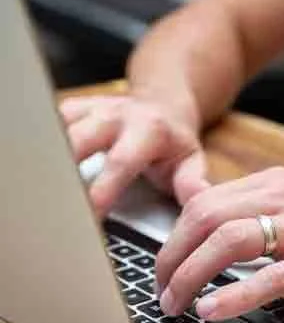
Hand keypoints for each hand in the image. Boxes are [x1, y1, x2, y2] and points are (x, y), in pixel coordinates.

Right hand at [60, 94, 208, 216]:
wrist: (164, 103)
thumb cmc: (175, 141)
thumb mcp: (191, 161)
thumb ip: (191, 183)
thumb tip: (198, 200)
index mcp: (149, 130)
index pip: (120, 163)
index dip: (101, 192)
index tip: (89, 219)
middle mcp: (117, 115)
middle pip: (78, 141)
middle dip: (64, 174)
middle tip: (57, 208)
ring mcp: (94, 109)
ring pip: (59, 129)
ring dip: (52, 161)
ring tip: (48, 194)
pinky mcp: (76, 108)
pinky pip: (52, 123)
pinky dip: (47, 146)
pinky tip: (47, 171)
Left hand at [155, 167, 283, 319]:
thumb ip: (254, 213)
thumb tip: (200, 221)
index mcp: (276, 185)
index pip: (204, 201)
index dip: (173, 238)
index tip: (161, 268)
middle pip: (207, 216)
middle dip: (171, 256)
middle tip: (159, 291)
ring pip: (230, 240)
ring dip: (192, 275)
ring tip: (176, 304)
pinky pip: (272, 276)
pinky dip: (235, 294)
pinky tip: (212, 311)